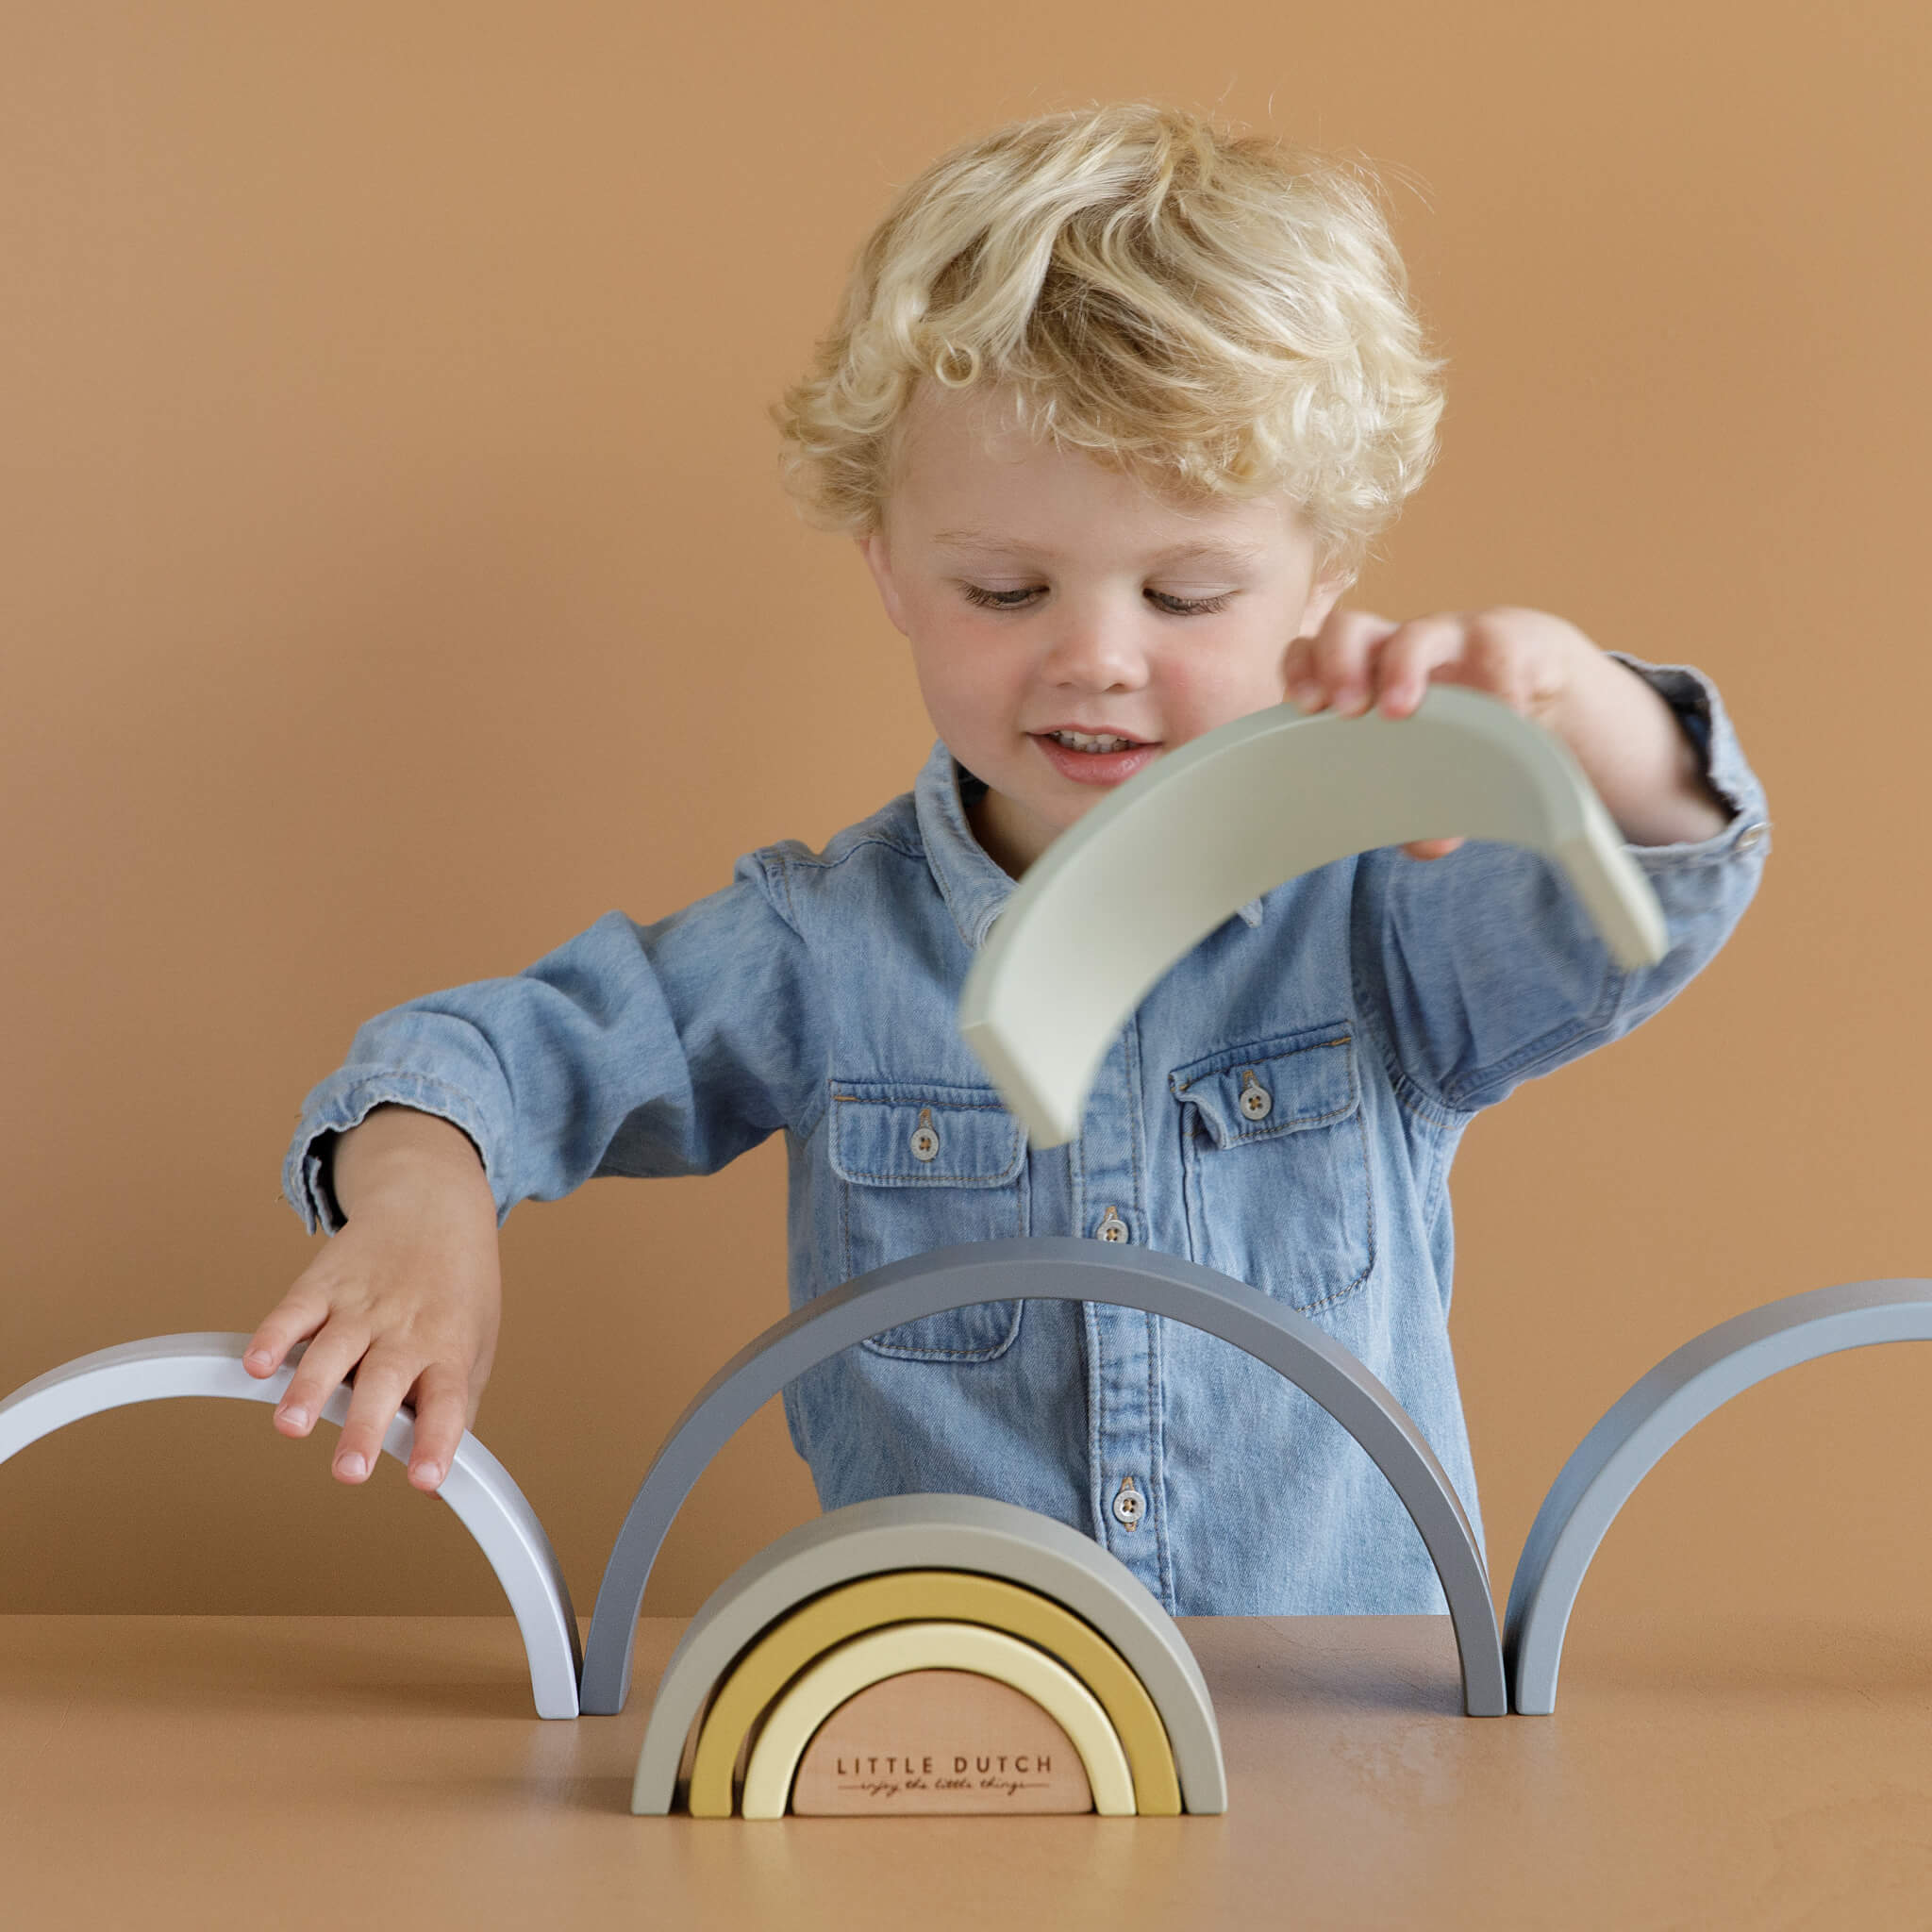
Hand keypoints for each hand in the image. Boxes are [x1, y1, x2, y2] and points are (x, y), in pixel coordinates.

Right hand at [246, 1107, 501, 1491]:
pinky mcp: (323, 1286)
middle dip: (365, 1428)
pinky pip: (294, 1312)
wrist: (433, 1204)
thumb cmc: (455, 1293)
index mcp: (447, 1351)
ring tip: (291, 1426)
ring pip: (333, 1351)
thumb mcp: (474, 1350)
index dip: (435, 1442)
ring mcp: (362, 1306)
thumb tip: (437, 1491)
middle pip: (385, 1382)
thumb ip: (454, 1415)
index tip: (424, 1479)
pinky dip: (273, 1337)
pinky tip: (257, 1364)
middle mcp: (405, 1331)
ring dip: (309, 1389)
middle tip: (350, 1471)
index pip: (447, 1404)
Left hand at [1284, 605, 1598, 858]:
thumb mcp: (1435, 763)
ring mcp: (1454, 639)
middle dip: (1336, 664)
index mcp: (1369, 673)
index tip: (1301, 706)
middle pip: (1348, 628)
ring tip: (1398, 710)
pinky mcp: (1509, 641)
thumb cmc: (1472, 724)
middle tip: (1345, 710)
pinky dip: (1492, 688)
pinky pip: (1495, 654)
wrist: (1550, 686)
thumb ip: (1421, 805)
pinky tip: (1498, 717)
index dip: (1302, 670)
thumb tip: (1425, 844)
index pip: (1315, 651)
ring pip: (1415, 631)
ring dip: (1399, 668)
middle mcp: (1402, 646)